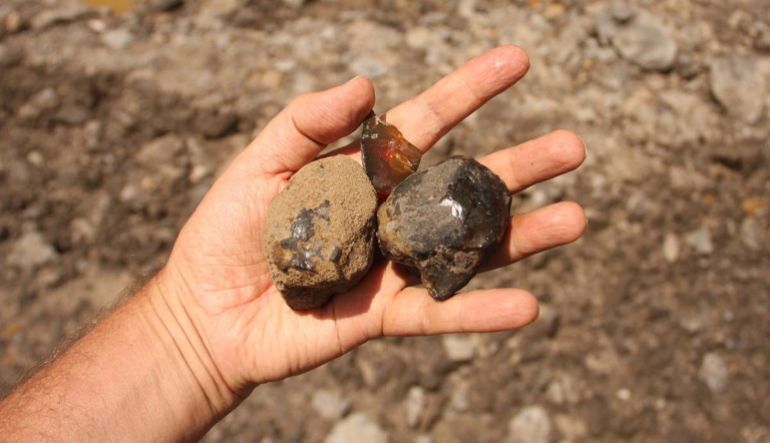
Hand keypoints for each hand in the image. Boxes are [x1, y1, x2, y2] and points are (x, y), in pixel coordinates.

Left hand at [158, 45, 586, 400]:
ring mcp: (395, 265)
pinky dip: (480, 311)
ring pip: (468, 248)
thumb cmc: (229, 231)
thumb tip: (366, 84)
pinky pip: (440, 312)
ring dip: (523, 235)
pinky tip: (527, 306)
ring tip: (577, 218)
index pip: (426, 124)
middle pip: (463, 186)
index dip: (469, 92)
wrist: (209, 312)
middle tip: (574, 147)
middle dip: (519, 166)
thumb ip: (306, 123)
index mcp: (365, 169)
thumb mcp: (259, 165)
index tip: (517, 62)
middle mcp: (392, 213)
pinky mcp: (386, 314)